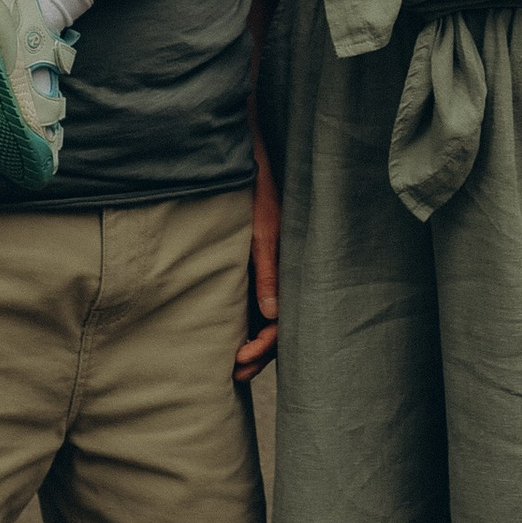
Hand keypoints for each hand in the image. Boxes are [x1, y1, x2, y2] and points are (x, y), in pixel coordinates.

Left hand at [233, 154, 280, 380]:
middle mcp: (279, 271)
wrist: (241, 149)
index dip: (265, 346)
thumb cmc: (256, 182)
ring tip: (233, 366)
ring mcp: (266, 267)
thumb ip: (267, 268)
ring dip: (255, 344)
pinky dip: (249, 324)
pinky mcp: (253, 260)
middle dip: (260, 354)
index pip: (283, 321)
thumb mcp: (263, 225)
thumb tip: (271, 316)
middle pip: (277, 327)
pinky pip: (255, 300)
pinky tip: (235, 337)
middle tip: (234, 372)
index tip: (240, 359)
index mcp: (288, 265)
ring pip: (267, 318)